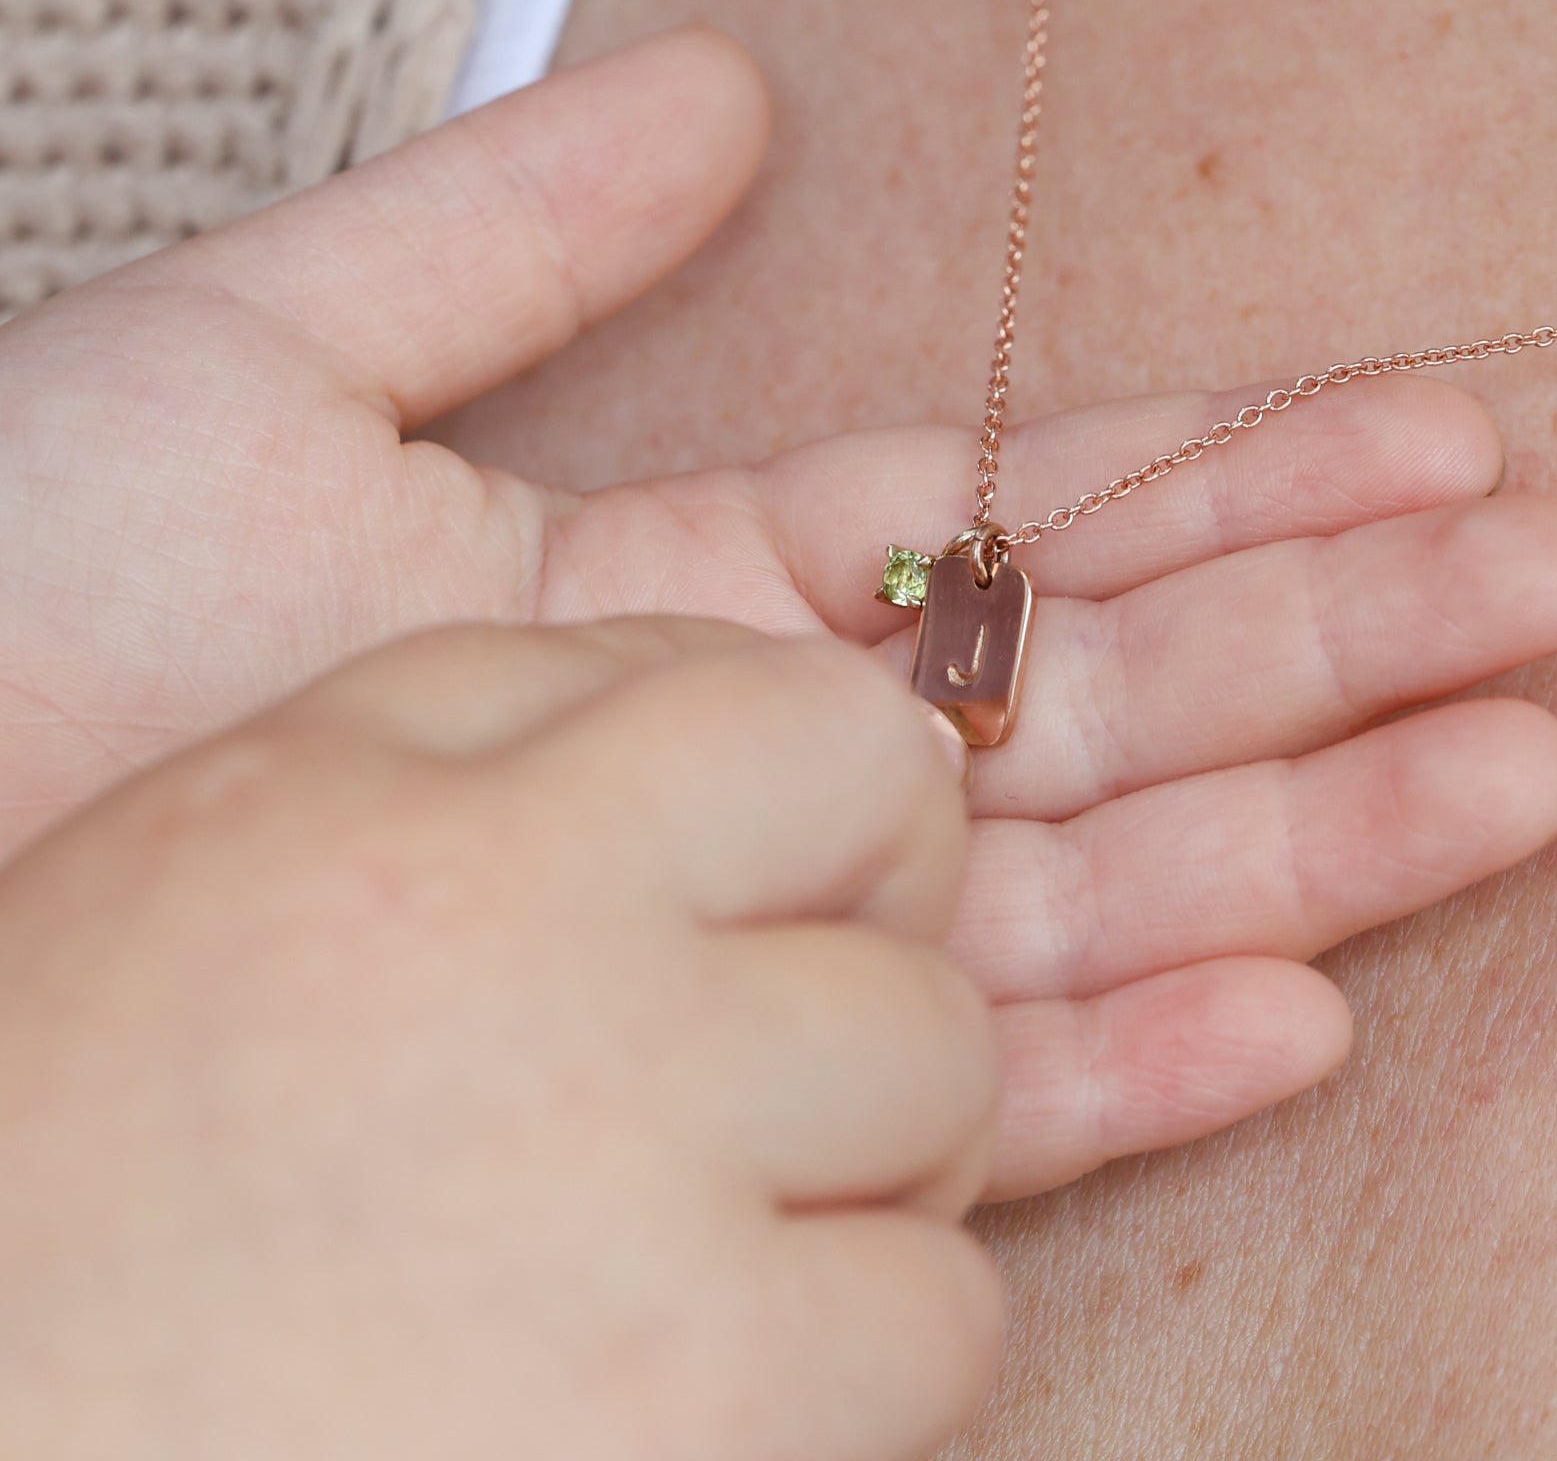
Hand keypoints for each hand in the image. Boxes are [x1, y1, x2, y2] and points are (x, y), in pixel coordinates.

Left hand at [0, 32, 1556, 1197]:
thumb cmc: (15, 613)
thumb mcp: (259, 361)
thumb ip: (516, 229)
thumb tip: (743, 86)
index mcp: (693, 592)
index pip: (1024, 521)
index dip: (1230, 470)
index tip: (1424, 422)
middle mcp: (762, 769)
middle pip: (1113, 692)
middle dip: (1349, 628)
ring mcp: (756, 946)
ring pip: (1093, 884)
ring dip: (1318, 825)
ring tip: (1530, 756)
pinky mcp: (716, 1124)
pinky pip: (966, 1093)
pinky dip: (1141, 1050)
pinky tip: (1308, 994)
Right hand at [0, 619, 1000, 1460]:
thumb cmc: (76, 1153)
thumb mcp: (235, 837)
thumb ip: (487, 706)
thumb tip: (721, 679)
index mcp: (448, 836)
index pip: (816, 718)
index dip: (851, 782)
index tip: (811, 858)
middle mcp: (573, 997)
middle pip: (921, 881)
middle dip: (874, 940)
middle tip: (769, 1039)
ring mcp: (656, 1216)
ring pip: (957, 1084)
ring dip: (880, 1142)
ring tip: (734, 1209)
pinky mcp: (713, 1418)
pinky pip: (949, 1321)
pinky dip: (872, 1341)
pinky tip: (731, 1362)